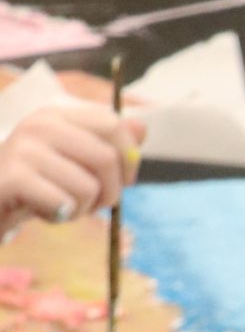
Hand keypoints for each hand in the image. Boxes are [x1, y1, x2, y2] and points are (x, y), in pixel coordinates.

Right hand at [0, 102, 145, 227]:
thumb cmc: (38, 185)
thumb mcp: (74, 162)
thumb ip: (107, 144)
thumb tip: (143, 127)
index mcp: (58, 114)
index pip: (113, 125)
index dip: (129, 159)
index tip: (124, 182)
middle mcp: (41, 124)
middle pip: (106, 159)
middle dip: (109, 193)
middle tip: (90, 204)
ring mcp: (25, 148)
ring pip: (88, 188)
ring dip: (81, 210)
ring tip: (59, 205)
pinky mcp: (14, 177)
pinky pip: (64, 204)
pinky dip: (61, 217)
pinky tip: (43, 211)